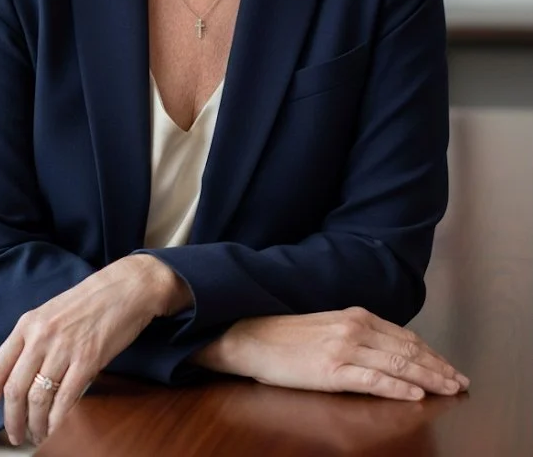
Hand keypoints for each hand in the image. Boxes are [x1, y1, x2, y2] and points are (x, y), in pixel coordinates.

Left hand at [0, 255, 189, 445]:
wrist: (126, 287)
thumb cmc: (89, 301)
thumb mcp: (51, 314)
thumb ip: (33, 341)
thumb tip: (19, 379)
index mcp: (27, 324)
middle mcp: (41, 336)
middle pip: (14, 390)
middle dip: (11, 421)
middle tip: (15, 436)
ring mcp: (64, 348)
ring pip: (38, 398)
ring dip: (35, 424)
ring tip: (37, 433)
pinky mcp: (88, 359)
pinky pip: (65, 399)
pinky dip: (57, 419)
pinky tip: (55, 426)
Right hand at [196, 307, 469, 400]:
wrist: (251, 337)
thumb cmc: (288, 336)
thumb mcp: (329, 326)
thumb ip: (359, 334)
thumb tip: (391, 349)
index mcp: (355, 316)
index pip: (405, 337)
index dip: (432, 354)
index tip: (451, 368)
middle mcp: (355, 328)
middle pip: (408, 351)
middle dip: (438, 368)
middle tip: (461, 382)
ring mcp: (344, 348)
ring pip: (397, 365)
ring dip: (428, 378)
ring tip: (449, 389)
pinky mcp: (332, 369)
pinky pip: (373, 380)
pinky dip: (398, 388)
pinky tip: (415, 395)